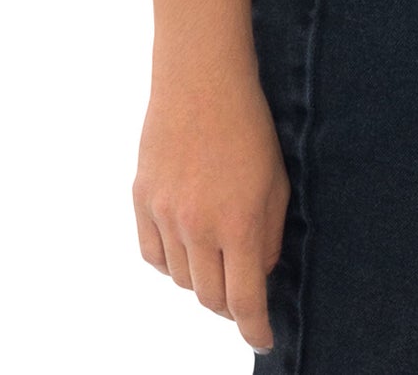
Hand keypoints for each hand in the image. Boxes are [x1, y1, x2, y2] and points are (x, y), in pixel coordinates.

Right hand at [133, 70, 291, 351]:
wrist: (202, 78)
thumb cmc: (249, 124)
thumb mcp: (276, 180)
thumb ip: (268, 235)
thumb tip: (258, 276)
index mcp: (238, 222)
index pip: (244, 299)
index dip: (255, 328)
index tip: (264, 340)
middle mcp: (197, 226)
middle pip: (209, 297)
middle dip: (229, 304)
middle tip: (242, 293)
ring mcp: (164, 214)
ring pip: (179, 278)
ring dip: (199, 279)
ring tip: (216, 254)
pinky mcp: (141, 199)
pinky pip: (152, 255)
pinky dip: (169, 262)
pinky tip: (185, 246)